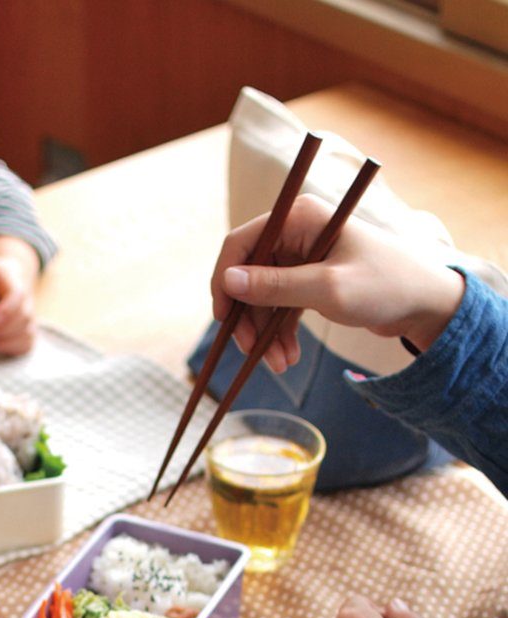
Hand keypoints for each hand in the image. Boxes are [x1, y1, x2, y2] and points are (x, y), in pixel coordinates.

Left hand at [0, 237, 40, 355]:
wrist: (13, 279)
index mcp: (15, 284)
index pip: (17, 295)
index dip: (7, 309)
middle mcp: (26, 302)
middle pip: (23, 317)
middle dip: (4, 328)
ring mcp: (29, 318)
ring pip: (25, 332)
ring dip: (5, 341)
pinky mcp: (27, 331)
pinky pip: (25, 343)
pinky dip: (10, 348)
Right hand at [211, 194, 465, 372]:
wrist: (427, 303)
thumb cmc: (386, 286)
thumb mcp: (327, 289)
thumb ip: (275, 286)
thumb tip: (228, 281)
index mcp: (298, 219)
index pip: (242, 243)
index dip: (225, 280)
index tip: (224, 318)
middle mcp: (296, 233)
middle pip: (249, 277)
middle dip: (249, 319)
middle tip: (253, 352)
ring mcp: (301, 258)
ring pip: (262, 298)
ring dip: (265, 333)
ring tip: (278, 364)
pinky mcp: (309, 280)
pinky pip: (280, 307)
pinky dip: (279, 333)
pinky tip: (287, 357)